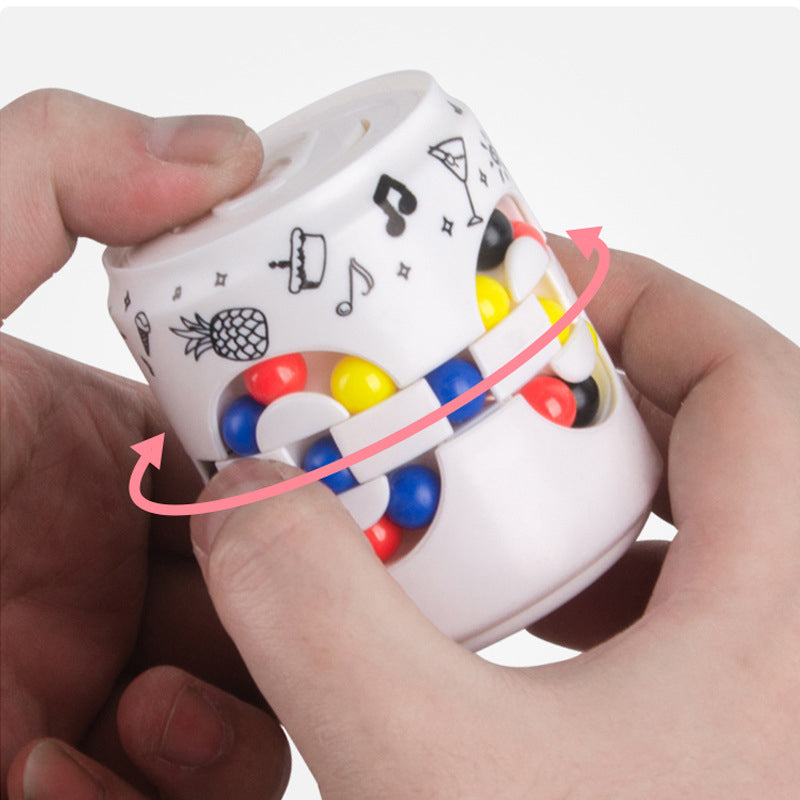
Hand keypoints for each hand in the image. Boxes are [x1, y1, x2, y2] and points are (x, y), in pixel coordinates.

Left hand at [1, 90, 289, 799]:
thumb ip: (47, 176)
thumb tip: (224, 150)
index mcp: (115, 468)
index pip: (271, 478)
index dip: (320, 488)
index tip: (347, 499)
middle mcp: (116, 578)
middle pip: (283, 605)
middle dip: (304, 617)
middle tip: (280, 613)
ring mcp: (92, 685)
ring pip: (254, 714)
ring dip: (228, 723)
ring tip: (147, 703)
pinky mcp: (62, 776)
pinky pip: (174, 799)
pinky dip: (156, 792)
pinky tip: (54, 766)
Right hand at [188, 238, 799, 796]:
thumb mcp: (427, 775)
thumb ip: (318, 619)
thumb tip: (244, 499)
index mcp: (784, 608)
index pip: (751, 372)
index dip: (646, 301)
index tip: (542, 284)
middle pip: (734, 430)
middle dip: (606, 381)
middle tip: (503, 372)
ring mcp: (786, 683)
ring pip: (720, 520)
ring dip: (606, 481)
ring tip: (505, 473)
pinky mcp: (758, 732)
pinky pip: (706, 605)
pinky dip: (619, 577)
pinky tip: (535, 609)